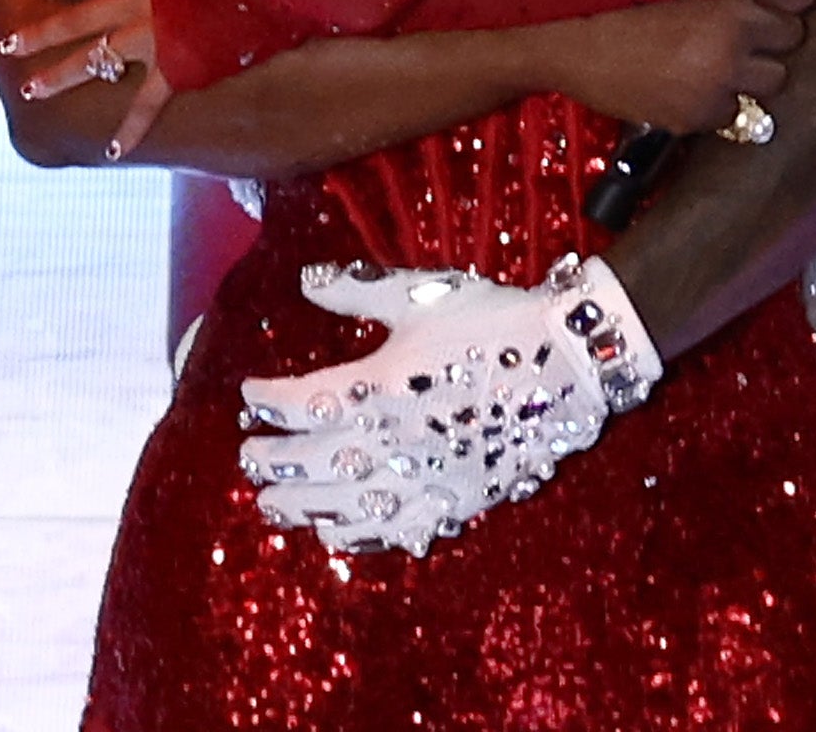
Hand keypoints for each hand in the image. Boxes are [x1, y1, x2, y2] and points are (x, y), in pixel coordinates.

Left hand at [0, 0, 170, 159]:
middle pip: (79, 16)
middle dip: (41, 33)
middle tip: (9, 47)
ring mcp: (154, 35)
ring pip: (95, 58)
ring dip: (60, 74)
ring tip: (30, 90)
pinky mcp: (176, 67)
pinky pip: (147, 103)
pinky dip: (130, 129)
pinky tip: (111, 152)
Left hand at [237, 255, 661, 554]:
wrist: (568, 362)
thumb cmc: (494, 321)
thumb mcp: (422, 295)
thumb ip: (358, 291)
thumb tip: (307, 279)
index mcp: (377, 386)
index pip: (299, 403)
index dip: (266, 402)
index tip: (250, 396)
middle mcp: (391, 440)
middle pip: (310, 462)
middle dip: (271, 461)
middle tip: (248, 460)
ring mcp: (422, 478)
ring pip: (341, 505)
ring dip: (299, 506)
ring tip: (272, 505)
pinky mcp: (454, 501)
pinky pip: (393, 531)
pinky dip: (357, 536)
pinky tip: (336, 535)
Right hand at [550, 0, 812, 133]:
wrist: (571, 46)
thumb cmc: (619, 2)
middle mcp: (731, 41)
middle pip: (792, 39)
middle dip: (771, 37)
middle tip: (740, 33)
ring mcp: (717, 83)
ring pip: (772, 83)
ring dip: (752, 74)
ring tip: (717, 63)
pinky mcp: (699, 117)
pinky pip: (735, 113)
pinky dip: (719, 104)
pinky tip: (690, 86)